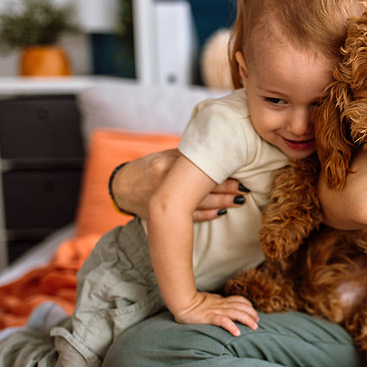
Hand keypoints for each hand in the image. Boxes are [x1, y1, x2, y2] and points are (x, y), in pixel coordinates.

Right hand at [111, 149, 248, 221]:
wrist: (121, 189)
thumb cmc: (147, 168)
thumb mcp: (163, 157)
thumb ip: (186, 157)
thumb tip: (214, 150)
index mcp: (167, 165)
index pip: (199, 168)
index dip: (220, 171)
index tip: (240, 173)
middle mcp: (166, 184)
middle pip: (202, 187)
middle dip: (226, 189)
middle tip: (245, 189)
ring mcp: (164, 202)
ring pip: (199, 204)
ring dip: (222, 203)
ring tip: (240, 201)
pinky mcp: (164, 215)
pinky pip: (190, 217)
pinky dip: (207, 215)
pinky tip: (221, 213)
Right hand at [171, 292, 258, 335]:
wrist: (182, 302)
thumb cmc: (194, 303)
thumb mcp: (210, 301)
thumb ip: (218, 304)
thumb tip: (225, 308)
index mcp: (221, 301)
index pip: (239, 300)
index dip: (249, 305)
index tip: (254, 312)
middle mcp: (221, 305)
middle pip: (242, 306)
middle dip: (252, 313)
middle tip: (258, 321)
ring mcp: (216, 310)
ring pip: (236, 313)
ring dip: (247, 319)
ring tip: (254, 327)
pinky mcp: (209, 317)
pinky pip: (223, 321)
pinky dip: (231, 326)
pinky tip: (237, 333)